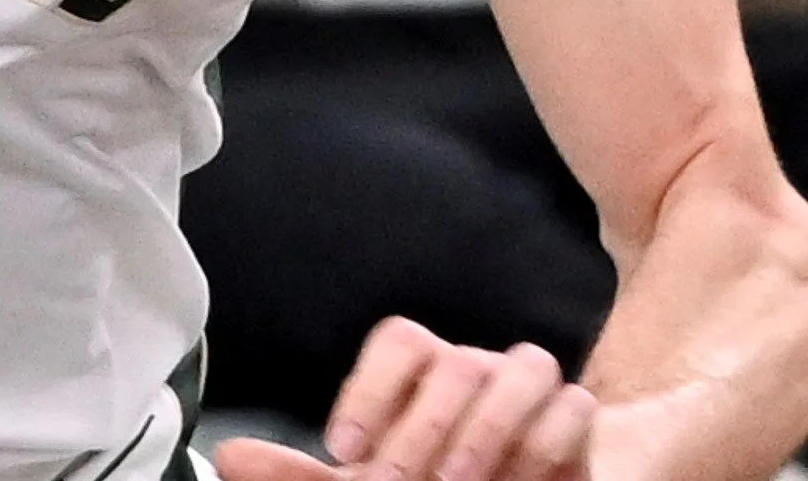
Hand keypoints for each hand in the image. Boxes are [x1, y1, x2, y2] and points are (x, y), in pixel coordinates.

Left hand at [214, 322, 590, 480]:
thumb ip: (302, 475)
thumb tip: (231, 456)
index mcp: (424, 374)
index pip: (399, 341)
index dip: (370, 390)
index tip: (345, 451)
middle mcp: (477, 369)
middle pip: (452, 360)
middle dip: (422, 427)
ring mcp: (531, 389)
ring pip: (524, 366)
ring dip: (486, 428)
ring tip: (459, 480)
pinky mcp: (577, 420)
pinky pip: (574, 406)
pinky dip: (545, 444)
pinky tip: (520, 480)